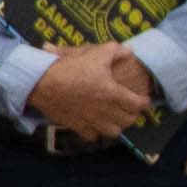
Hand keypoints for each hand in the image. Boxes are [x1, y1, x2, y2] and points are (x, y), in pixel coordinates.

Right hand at [25, 43, 156, 141]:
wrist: (42, 83)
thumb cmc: (70, 68)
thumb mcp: (95, 53)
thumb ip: (116, 51)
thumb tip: (129, 51)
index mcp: (113, 94)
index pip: (138, 104)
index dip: (145, 102)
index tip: (144, 98)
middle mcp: (105, 111)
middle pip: (129, 120)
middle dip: (133, 114)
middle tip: (130, 107)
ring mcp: (91, 121)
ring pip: (114, 132)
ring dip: (117, 125)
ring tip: (115, 117)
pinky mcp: (77, 126)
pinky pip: (93, 136)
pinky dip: (97, 131)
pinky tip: (94, 123)